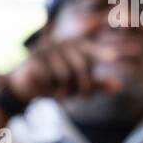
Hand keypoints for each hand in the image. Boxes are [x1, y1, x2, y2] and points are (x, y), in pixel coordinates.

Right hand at [3, 37, 120, 103]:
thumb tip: (118, 86)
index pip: (91, 49)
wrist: (24, 87)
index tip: (115, 57)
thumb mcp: (78, 85)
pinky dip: (50, 88)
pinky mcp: (33, 59)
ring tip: (60, 94)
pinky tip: (46, 89)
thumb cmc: (56, 83)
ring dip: (65, 90)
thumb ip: (97, 85)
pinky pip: (49, 77)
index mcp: (76, 47)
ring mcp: (46, 49)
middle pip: (81, 67)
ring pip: (65, 74)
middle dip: (84, 87)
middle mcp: (62, 44)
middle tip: (83, 98)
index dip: (103, 52)